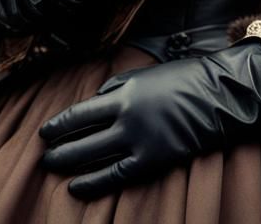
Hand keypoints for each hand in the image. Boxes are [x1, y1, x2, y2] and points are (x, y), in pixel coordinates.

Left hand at [38, 37, 260, 199]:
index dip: (59, 124)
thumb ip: (118, 87)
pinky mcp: (151, 160)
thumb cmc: (182, 79)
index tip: (45, 131)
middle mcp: (126, 117)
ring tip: (54, 168)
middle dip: (59, 148)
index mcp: (124, 92)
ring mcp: (138, 140)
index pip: (81, 112)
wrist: (217, 96)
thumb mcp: (145, 75)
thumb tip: (96, 101)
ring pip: (93, 157)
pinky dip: (93, 183)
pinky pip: (114, 175)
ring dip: (70, 164)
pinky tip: (77, 186)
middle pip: (82, 137)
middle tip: (43, 155)